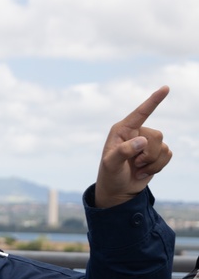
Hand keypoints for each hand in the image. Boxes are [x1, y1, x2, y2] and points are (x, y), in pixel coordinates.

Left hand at [94, 86, 171, 208]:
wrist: (117, 190)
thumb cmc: (110, 175)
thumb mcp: (111, 165)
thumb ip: (123, 152)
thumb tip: (142, 141)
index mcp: (122, 130)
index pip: (140, 113)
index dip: (154, 101)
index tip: (165, 88)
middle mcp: (136, 133)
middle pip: (156, 136)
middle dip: (148, 154)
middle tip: (134, 164)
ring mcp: (147, 142)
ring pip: (164, 146)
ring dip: (152, 162)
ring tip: (137, 168)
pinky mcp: (156, 153)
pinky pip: (168, 155)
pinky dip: (158, 167)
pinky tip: (144, 171)